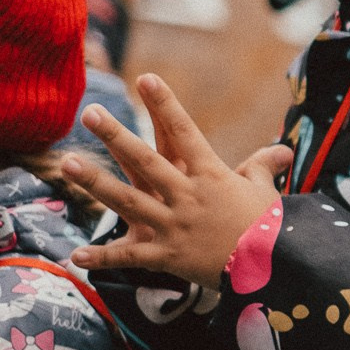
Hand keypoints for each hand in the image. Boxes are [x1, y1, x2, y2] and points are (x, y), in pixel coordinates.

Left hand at [61, 74, 290, 285]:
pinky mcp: (168, 256)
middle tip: (90, 113)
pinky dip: (103, 258)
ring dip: (96, 183)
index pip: (185, 133)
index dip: (165, 105)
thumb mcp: (265, 193)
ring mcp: (174, 226)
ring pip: (128, 201)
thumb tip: (281, 149)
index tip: (146, 78)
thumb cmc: (271, 228)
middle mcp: (187, 196)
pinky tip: (75, 256)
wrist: (274, 271)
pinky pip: (130, 257)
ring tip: (68, 163)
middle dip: (116, 136)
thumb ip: (262, 168)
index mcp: (212, 176)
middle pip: (146, 161)